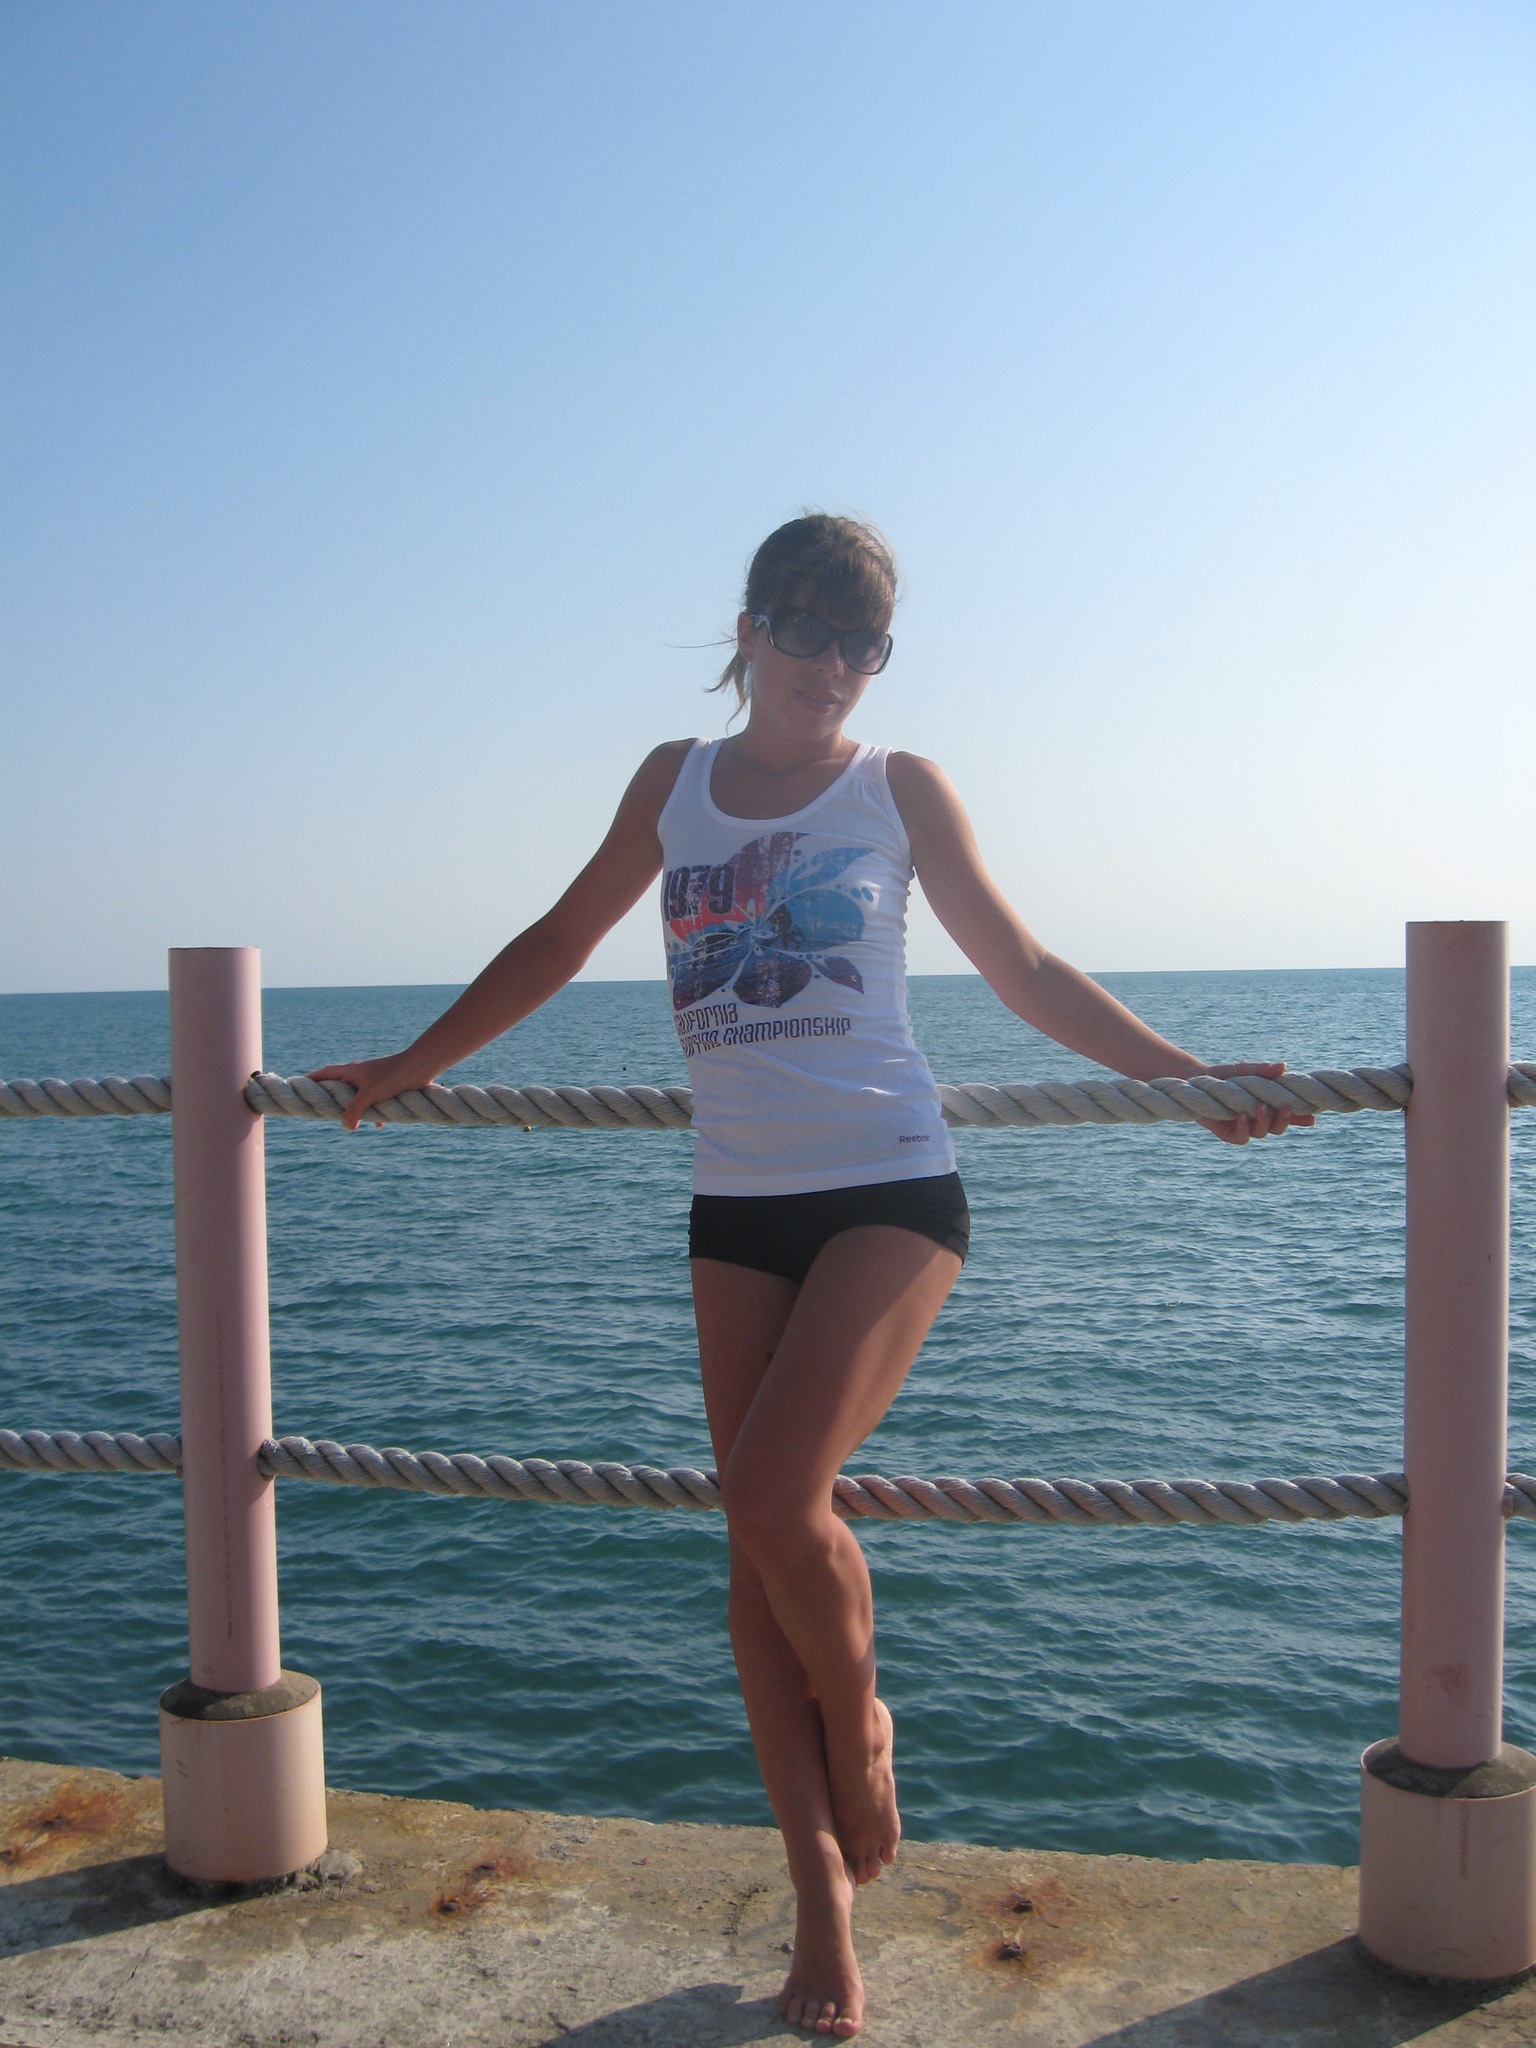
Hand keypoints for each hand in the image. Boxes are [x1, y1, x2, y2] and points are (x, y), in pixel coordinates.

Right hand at [308, 1053, 437, 1131]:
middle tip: (323, 1112)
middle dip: (333, 1100)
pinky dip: (376, 1113)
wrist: (421, 1067)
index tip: (299, 1085)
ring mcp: (374, 1081)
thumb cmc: (393, 1076)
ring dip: (356, 1109)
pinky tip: (380, 1124)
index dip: (312, 1079)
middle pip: (339, 1087)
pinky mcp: (388, 1087)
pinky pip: (376, 1102)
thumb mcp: (369, 1095)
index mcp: (351, 1071)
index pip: (325, 1074)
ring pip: (358, 1096)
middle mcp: (360, 1075)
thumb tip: (346, 1126)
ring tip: (351, 1123)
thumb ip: (355, 1111)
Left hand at [1191, 1061, 1316, 1146]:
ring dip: (1265, 1122)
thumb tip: (1283, 1066)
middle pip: (1279, 1127)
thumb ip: (1262, 1070)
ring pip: (1263, 1133)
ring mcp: (1245, 1127)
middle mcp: (1259, 1118)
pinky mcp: (1229, 1133)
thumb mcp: (1244, 1070)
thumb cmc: (1225, 1076)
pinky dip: (1243, 1129)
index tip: (1313, 1116)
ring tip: (1261, 1108)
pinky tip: (1241, 1116)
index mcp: (1268, 1104)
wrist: (1199, 1083)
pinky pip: (1241, 1138)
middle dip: (1286, 1120)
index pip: (1290, 1113)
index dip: (1302, 1117)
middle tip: (1287, 1108)